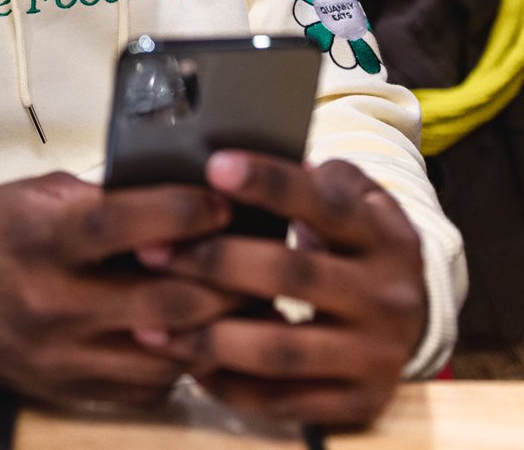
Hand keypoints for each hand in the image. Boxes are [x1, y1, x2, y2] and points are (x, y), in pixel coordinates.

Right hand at [0, 171, 237, 406]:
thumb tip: (176, 185)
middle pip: (160, 298)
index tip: (223, 199)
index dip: (178, 212)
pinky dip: (185, 357)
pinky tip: (205, 331)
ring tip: (251, 295)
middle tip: (262, 252)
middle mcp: (50, 302)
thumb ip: (100, 197)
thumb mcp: (34, 196)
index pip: (118, 225)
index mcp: (37, 239)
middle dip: (222, 276)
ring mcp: (63, 355)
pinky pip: (149, 384)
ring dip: (217, 323)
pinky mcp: (73, 389)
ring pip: (167, 350)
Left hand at [134, 152, 426, 427]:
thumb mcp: (355, 198)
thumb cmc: (356, 240)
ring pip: (281, 350)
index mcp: (384, 235)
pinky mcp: (359, 404)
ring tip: (152, 324)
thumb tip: (233, 164)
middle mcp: (386, 296)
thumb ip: (308, 179)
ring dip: (209, 337)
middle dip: (215, 262)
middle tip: (152, 251)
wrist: (414, 315)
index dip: (269, 183)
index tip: (214, 167)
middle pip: (291, 276)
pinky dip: (229, 384)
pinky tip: (187, 362)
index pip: (323, 204)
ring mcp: (375, 356)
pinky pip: (282, 401)